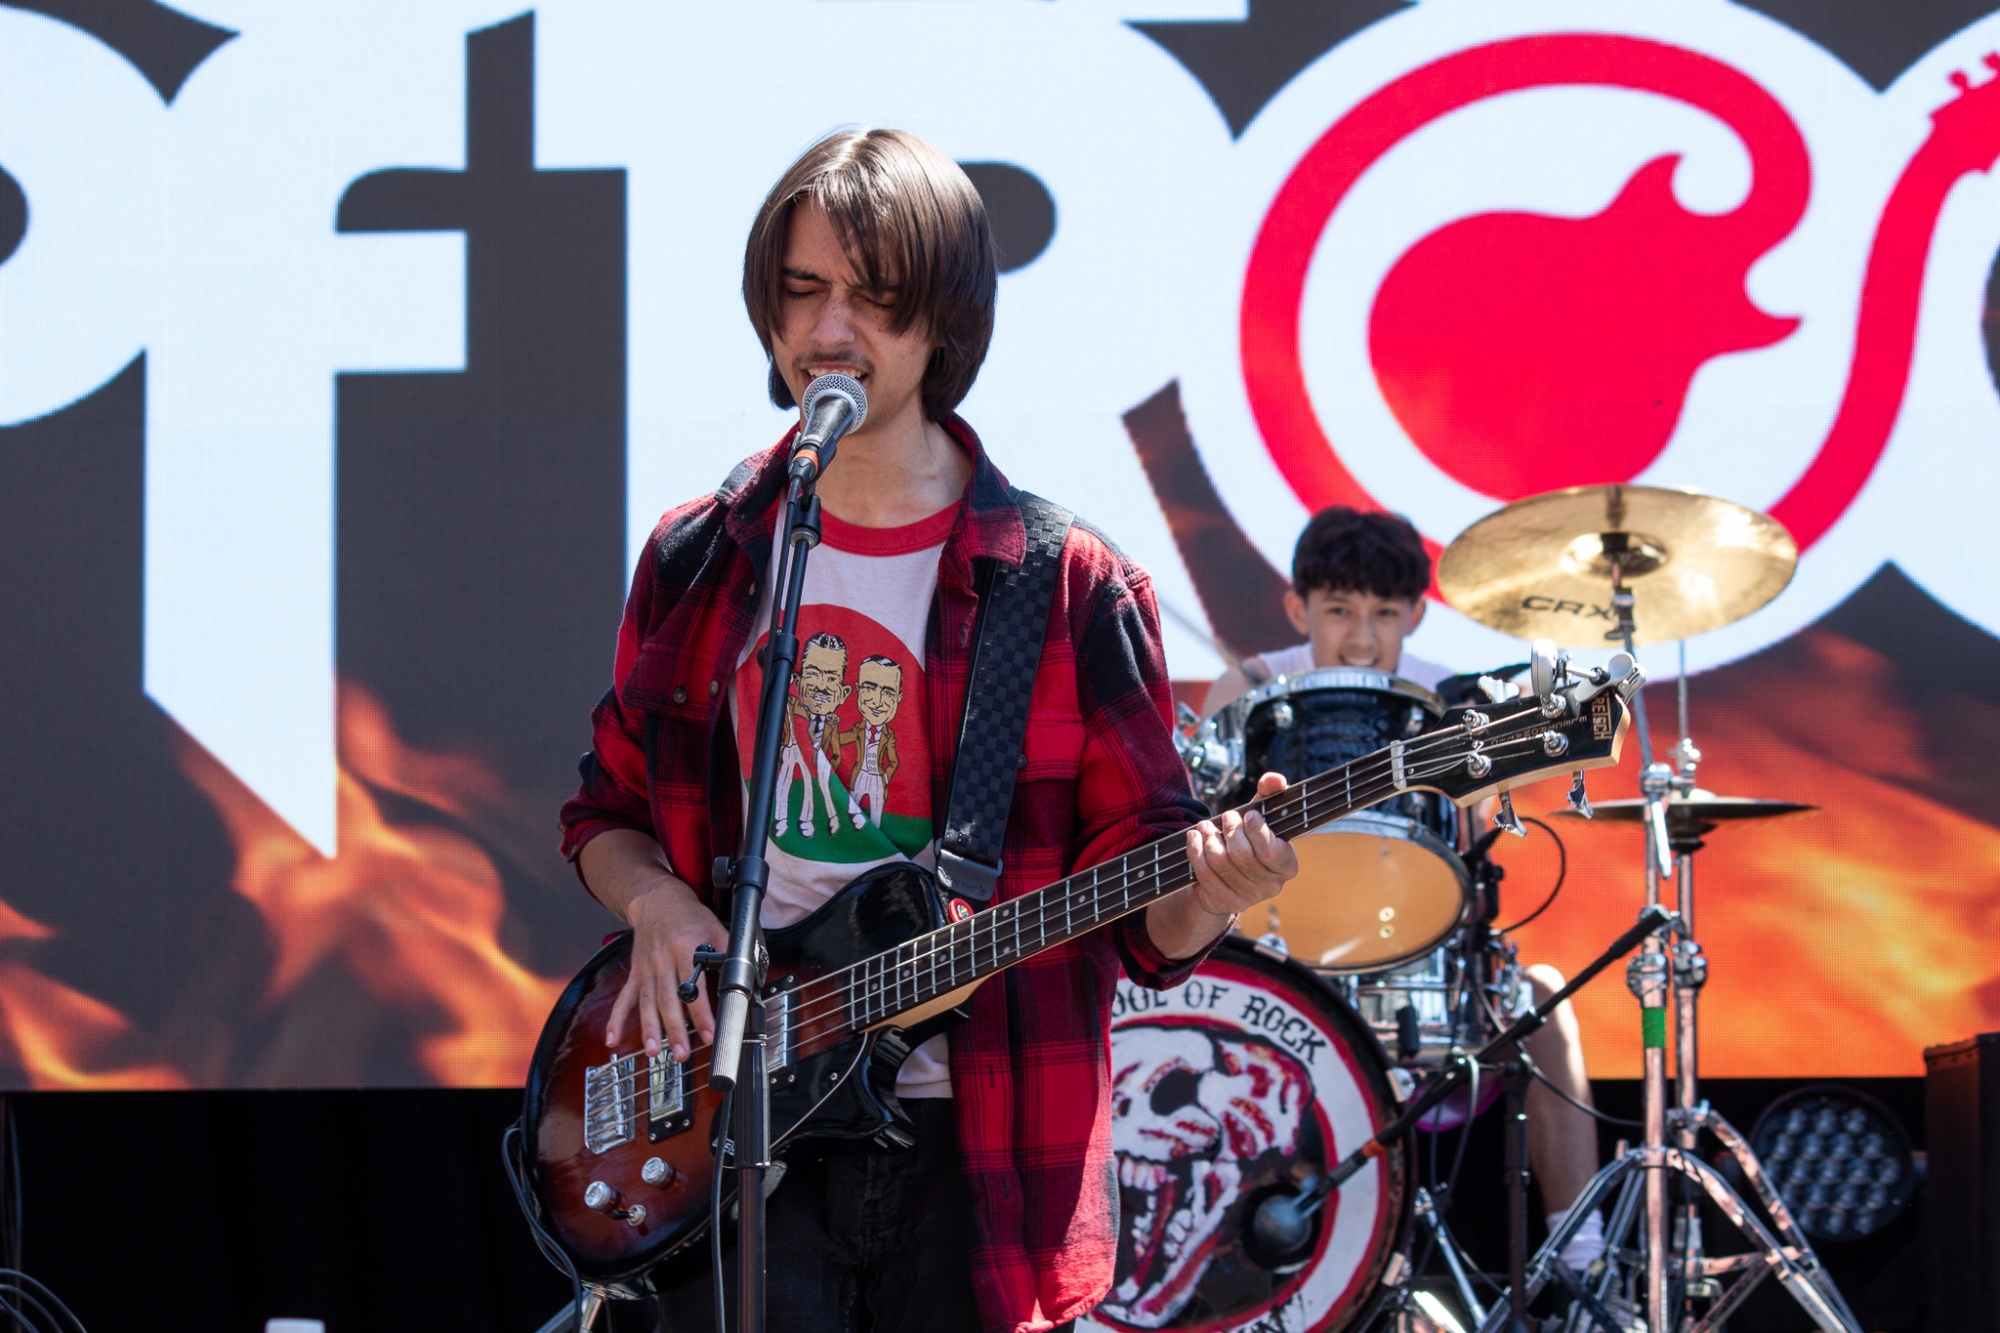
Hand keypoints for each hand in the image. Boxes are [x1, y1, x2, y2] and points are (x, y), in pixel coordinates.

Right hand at [605, 880, 730, 1062]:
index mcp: (684, 948)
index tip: (708, 1032)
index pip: (694, 986)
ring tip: (653, 1052)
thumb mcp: (715, 927)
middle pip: (668, 999)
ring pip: (647, 1003)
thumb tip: (748, 971)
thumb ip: (730, 950)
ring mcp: (646, 969)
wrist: (657, 900)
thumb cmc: (688, 916)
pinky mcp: (636, 974)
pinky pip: (624, 998)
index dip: (702, 1012)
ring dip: (649, 1029)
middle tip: (682, 1053)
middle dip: (675, 1029)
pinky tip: (612, 1038)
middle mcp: (662, 960)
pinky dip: (616, 1020)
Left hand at [1183, 772, 1298, 917]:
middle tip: (1225, 816)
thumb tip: (1273, 779)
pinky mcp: (1228, 903)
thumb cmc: (1250, 838)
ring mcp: (1250, 898)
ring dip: (1209, 839)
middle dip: (1230, 831)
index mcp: (1287, 865)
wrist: (1230, 874)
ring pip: (1221, 863)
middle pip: (1242, 855)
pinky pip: (1206, 874)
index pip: (1271, 851)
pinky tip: (1194, 839)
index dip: (1256, 831)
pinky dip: (1196, 852)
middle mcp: (1273, 886)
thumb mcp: (1261, 815)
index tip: (1248, 815)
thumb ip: (1270, 793)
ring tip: (1205, 826)